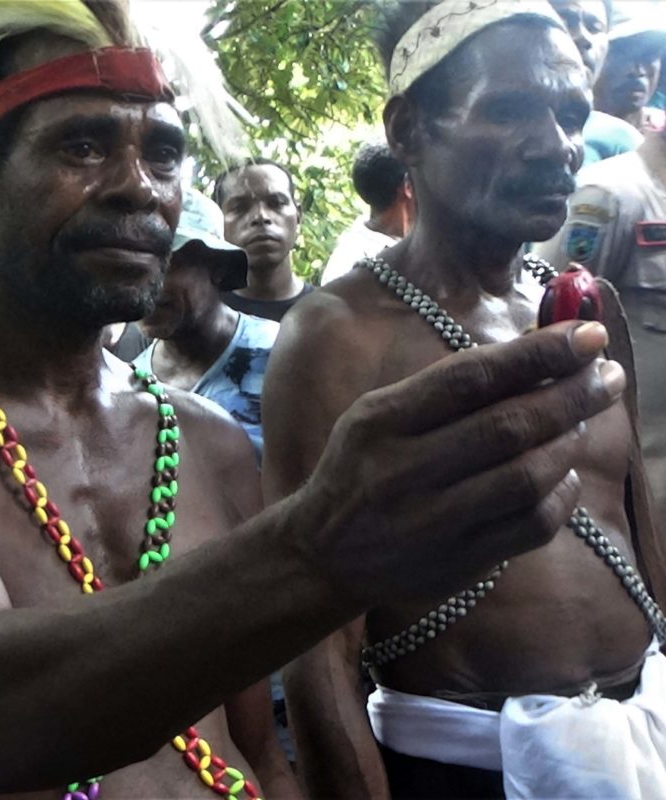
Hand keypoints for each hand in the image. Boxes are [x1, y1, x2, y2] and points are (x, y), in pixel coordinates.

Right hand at [297, 321, 623, 605]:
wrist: (322, 554)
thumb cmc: (360, 469)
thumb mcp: (375, 416)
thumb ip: (441, 388)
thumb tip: (532, 354)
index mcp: (380, 421)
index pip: (469, 378)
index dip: (536, 354)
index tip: (586, 336)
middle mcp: (402, 470)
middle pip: (507, 426)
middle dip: (570, 395)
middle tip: (607, 375)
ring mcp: (430, 521)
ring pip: (526, 477)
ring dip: (568, 444)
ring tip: (582, 422)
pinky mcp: (457, 563)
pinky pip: (530, 526)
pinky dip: (562, 496)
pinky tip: (565, 476)